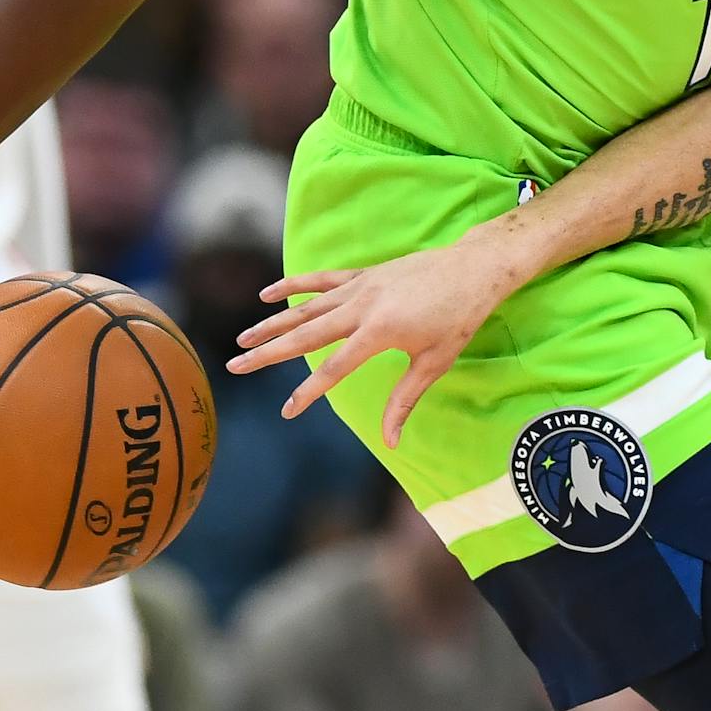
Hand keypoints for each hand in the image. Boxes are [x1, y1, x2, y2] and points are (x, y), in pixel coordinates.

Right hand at [227, 231, 525, 447]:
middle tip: (236, 364)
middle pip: (306, 334)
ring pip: (307, 307)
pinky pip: (322, 280)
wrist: (474, 268)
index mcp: (380, 331)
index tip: (287, 411)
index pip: (334, 368)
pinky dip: (294, 286)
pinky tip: (268, 294)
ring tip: (244, 337)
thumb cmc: (460, 319)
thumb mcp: (434, 363)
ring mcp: (360, 286)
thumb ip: (404, 401)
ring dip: (273, 323)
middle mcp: (363, 306)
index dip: (309, 392)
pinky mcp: (364, 274)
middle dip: (269, 352)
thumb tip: (391, 443)